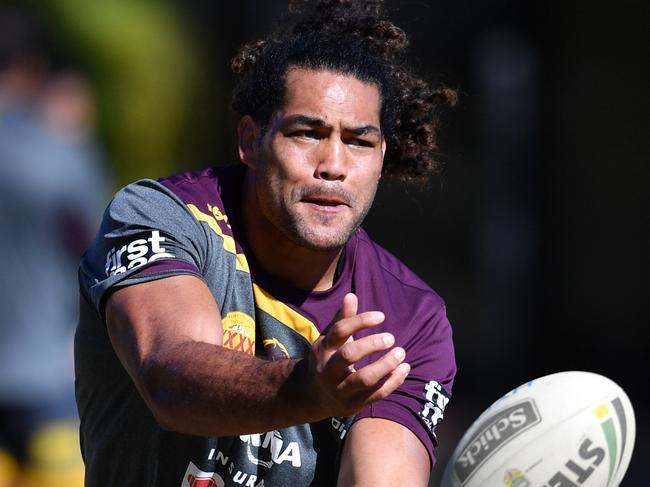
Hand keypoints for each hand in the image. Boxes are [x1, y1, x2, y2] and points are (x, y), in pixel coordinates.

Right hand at [308, 293, 410, 416]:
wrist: (315, 395)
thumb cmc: (328, 359)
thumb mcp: (330, 339)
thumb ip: (343, 319)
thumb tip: (351, 295)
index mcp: (323, 349)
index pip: (340, 331)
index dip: (361, 321)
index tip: (381, 316)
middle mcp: (328, 370)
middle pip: (350, 355)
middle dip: (372, 344)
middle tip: (391, 338)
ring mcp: (341, 390)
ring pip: (365, 379)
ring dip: (386, 365)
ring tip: (401, 352)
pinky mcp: (354, 405)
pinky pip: (377, 395)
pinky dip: (393, 382)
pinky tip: (405, 368)